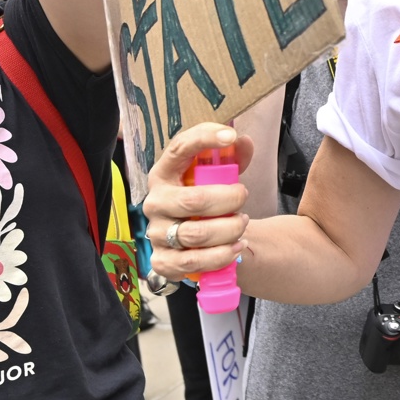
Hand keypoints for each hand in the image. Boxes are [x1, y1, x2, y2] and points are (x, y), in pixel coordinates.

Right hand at [141, 122, 252, 284]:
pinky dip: (221, 256)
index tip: (229, 137)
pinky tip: (235, 248)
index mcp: (164, 174)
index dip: (203, 139)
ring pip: (197, 234)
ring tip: (242, 224)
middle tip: (243, 197)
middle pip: (194, 201)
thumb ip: (232, 159)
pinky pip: (193, 262)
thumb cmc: (206, 201)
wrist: (197, 242)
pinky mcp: (162, 260)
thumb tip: (243, 143)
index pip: (178, 149)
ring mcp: (156, 232)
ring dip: (229, 230)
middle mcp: (155, 202)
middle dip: (229, 200)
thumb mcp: (218, 178)